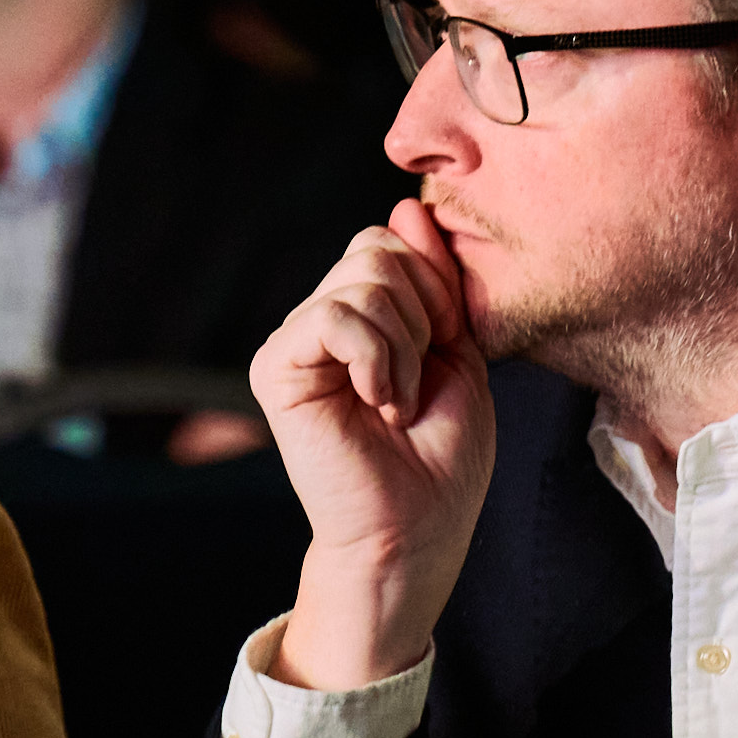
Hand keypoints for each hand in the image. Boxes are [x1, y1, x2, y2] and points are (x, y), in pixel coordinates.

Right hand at [252, 204, 503, 686]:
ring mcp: (296, 340)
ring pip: (362, 280)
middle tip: (416, 385)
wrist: (415, 530)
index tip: (445, 352)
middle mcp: (322, 318)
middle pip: (376, 249)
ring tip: (397, 405)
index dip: (437, 289)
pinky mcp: (277, 366)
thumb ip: (436, 282)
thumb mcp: (460, 352)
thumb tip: (406, 207)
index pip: (394, 242)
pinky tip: (378, 405)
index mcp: (364, 313)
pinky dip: (375, 359)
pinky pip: (335, 316)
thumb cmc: (441, 457)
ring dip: (403, 349)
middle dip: (422, 316)